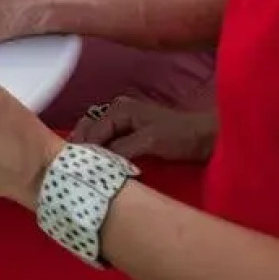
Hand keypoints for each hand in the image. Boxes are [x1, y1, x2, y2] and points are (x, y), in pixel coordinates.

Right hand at [69, 96, 216, 162]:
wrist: (206, 138)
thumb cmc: (180, 136)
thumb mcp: (150, 141)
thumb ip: (122, 148)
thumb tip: (97, 160)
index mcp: (120, 109)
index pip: (92, 131)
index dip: (83, 150)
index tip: (75, 170)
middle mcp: (117, 111)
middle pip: (88, 129)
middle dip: (80, 146)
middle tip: (72, 169)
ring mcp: (122, 121)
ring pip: (95, 135)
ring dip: (88, 150)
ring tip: (81, 169)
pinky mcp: (129, 133)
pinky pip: (106, 141)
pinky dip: (99, 152)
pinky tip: (97, 165)